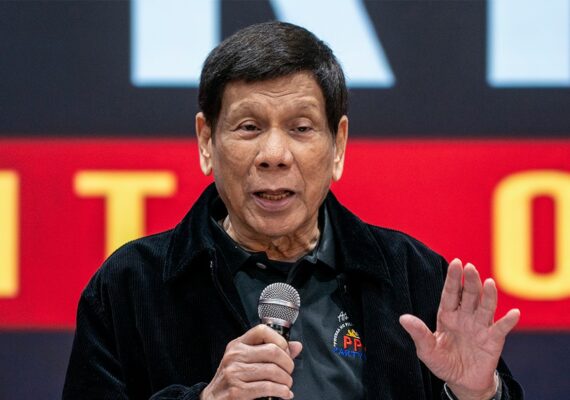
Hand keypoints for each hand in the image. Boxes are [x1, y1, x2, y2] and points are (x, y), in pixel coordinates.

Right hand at [200, 324, 302, 399]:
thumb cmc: (231, 380)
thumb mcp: (245, 361)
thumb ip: (269, 352)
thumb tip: (296, 346)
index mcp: (237, 345)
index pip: (262, 331)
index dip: (279, 339)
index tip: (286, 351)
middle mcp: (235, 356)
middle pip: (272, 351)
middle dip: (287, 363)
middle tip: (289, 372)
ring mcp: (234, 373)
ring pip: (272, 370)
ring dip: (286, 380)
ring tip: (286, 385)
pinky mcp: (237, 391)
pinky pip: (267, 387)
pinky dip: (281, 391)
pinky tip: (283, 394)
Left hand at [399, 258, 519, 399]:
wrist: (462, 382)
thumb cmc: (443, 362)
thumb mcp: (427, 350)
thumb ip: (418, 334)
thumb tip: (403, 318)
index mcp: (448, 315)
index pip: (451, 293)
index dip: (453, 279)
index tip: (456, 262)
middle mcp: (465, 316)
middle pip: (469, 295)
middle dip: (470, 281)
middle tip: (470, 267)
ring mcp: (481, 326)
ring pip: (486, 307)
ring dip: (489, 295)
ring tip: (489, 283)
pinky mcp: (494, 340)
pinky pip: (501, 328)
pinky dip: (508, 321)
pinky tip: (514, 312)